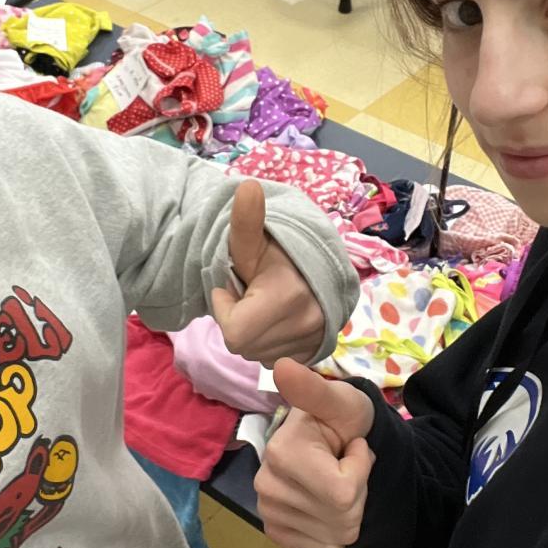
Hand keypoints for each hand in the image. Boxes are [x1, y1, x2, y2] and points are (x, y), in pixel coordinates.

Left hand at [212, 180, 325, 365]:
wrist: (321, 261)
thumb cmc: (279, 250)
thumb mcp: (255, 240)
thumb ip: (246, 221)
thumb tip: (248, 187)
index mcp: (289, 298)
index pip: (235, 334)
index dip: (226, 311)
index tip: (235, 288)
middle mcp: (307, 325)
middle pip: (244, 347)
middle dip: (238, 322)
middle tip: (250, 295)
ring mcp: (315, 341)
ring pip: (257, 355)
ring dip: (252, 333)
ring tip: (264, 305)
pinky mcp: (317, 351)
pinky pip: (274, 361)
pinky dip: (268, 344)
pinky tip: (275, 321)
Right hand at [255, 358, 374, 547]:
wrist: (335, 442)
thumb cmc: (343, 419)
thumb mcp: (341, 402)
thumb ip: (316, 390)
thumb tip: (282, 366)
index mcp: (280, 453)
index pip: (343, 492)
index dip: (360, 470)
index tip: (351, 446)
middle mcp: (265, 485)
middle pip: (341, 518)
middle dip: (358, 493)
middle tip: (345, 466)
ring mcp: (267, 511)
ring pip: (336, 536)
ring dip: (349, 512)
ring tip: (336, 482)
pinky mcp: (275, 531)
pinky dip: (334, 530)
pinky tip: (326, 505)